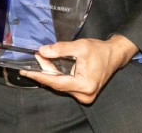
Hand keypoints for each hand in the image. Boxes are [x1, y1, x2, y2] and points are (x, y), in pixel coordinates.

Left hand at [20, 34, 138, 103]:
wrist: (114, 55)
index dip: (40, 76)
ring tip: (40, 59)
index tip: (26, 72)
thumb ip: (60, 49)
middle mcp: (84, 94)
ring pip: (60, 85)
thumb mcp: (80, 46)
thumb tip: (42, 51)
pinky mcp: (83, 92)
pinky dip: (57, 75)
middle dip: (44, 71)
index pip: (57, 82)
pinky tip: (49, 66)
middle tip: (34, 59)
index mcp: (85, 85)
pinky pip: (65, 84)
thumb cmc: (99, 50)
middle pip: (57, 84)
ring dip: (50, 73)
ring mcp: (84, 95)